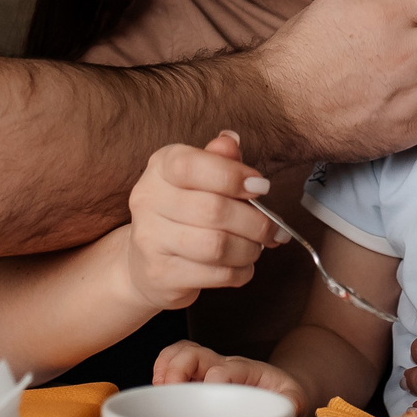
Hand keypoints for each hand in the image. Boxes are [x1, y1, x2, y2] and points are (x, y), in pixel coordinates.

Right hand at [124, 132, 283, 311]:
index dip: (234, 176)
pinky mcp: (161, 275)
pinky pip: (216, 274)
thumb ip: (218, 161)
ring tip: (257, 247)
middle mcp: (148, 200)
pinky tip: (242, 266)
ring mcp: (150, 240)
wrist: (144, 265)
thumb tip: (231, 142)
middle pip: (214, 210)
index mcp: (160, 168)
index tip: (261, 188)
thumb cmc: (183, 214)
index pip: (192, 166)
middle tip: (272, 229)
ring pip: (217, 245)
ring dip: (250, 249)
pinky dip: (241, 272)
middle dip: (256, 222)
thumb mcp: (199, 179)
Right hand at [152, 340, 308, 412]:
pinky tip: (158, 388)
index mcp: (246, 371)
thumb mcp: (293, 398)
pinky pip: (172, 360)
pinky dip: (160, 369)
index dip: (212, 382)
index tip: (206, 398)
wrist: (277, 386)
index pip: (224, 370)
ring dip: (166, 367)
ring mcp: (207, 367)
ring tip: (160, 389)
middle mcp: (223, 365)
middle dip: (178, 370)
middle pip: (195, 353)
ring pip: (181, 352)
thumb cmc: (280, 394)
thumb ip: (292, 402)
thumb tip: (289, 410)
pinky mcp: (196, 375)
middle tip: (172, 394)